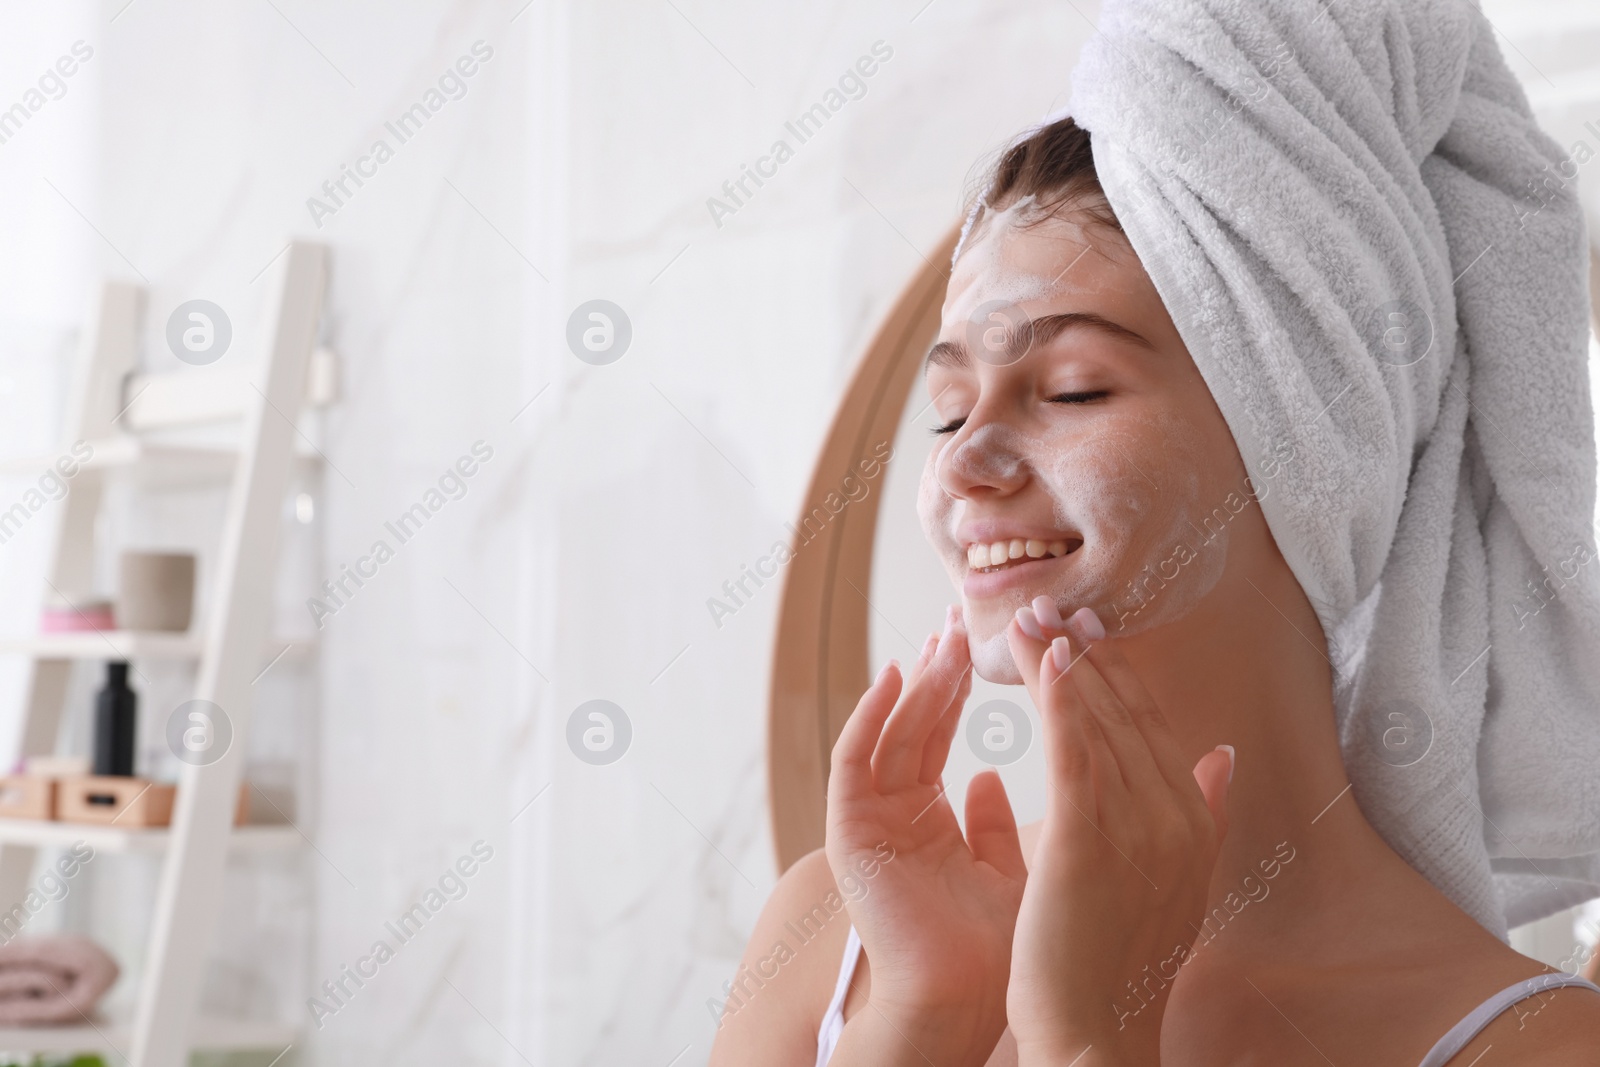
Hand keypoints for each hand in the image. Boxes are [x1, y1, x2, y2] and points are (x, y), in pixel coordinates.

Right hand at [825, 604, 1027, 1064]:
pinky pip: (854, 760)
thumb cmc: (999, 950)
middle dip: (938, 670)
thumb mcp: (1011, 869)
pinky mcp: (851, 832)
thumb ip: (999, 824)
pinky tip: (897, 675)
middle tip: (962, 617)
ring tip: (943, 637)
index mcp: (927, 822)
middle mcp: (892, 815)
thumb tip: (993, 776)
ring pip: (889, 733)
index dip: (960, 686)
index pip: (940, 735)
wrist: (971, 1001)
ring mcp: (868, 822)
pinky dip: (871, 715)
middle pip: (912, 725)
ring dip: (915, 682)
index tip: (988, 639)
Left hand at [1003, 598, 1231, 1065]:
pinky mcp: (1085, 840)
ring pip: (1097, 721)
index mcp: (1193, 823)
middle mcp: (1174, 817)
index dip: (1119, 675)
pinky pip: (1072, 751)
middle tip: (1052, 602)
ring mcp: (1134, 828)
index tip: (1090, 630)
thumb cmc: (1125, 961)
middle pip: (1126, 714)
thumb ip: (1205, 813)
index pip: (1152, 728)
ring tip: (1032, 615)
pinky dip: (1061, 697)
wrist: (1099, 1032)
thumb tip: (1222, 755)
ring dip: (1063, 660)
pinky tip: (1045, 657)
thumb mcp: (1181, 882)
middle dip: (1087, 653)